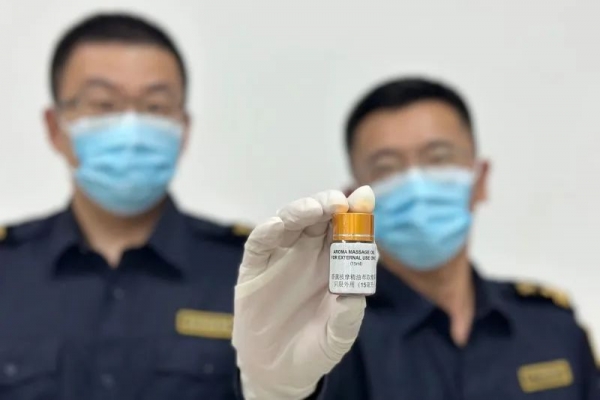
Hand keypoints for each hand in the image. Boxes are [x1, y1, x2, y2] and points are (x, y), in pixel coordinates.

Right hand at [232, 186, 374, 399]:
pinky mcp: (254, 269)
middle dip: (329, 205)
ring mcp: (280, 258)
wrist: (277, 374)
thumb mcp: (336, 338)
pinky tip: (278, 225)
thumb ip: (347, 317)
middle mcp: (308, 255)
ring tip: (315, 209)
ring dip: (301, 211)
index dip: (356, 214)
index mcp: (334, 265)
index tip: (365, 200)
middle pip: (318, 218)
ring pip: (290, 222)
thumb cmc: (314, 350)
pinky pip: (259, 244)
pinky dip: (267, 231)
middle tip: (339, 202)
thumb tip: (355, 293)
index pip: (346, 231)